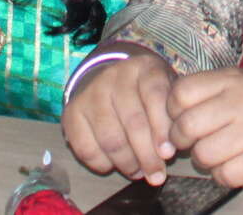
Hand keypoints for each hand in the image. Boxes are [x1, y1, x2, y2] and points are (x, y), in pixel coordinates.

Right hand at [62, 47, 177, 183]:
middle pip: (133, 121)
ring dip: (127, 163)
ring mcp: (91, 93)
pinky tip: (114, 165)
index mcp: (144, 67)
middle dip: (147, 155)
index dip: (162, 128)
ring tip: (138, 172)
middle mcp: (115, 76)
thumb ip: (170, 115)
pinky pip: (87, 149)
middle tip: (156, 175)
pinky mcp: (72, 113)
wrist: (108, 81)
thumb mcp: (164, 92)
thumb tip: (167, 152)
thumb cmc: (145, 94)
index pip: (155, 96)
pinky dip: (103, 164)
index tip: (168, 154)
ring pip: (111, 139)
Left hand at [166, 69, 242, 187]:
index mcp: (231, 79)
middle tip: (194, 142)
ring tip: (220, 153)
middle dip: (183, 141)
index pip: (181, 92)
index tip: (183, 120)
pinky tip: (236, 164)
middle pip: (187, 126)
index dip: (173, 112)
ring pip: (203, 154)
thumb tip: (161, 116)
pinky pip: (223, 175)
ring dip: (205, 160)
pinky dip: (224, 175)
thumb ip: (201, 95)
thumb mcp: (233, 88)